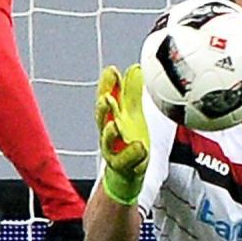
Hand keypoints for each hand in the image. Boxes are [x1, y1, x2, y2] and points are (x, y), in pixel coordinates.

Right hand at [95, 64, 150, 204]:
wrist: (127, 172)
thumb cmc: (128, 139)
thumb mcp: (132, 113)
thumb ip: (131, 93)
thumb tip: (134, 68)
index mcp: (111, 118)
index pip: (106, 99)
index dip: (107, 85)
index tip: (112, 71)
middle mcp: (109, 134)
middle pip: (102, 119)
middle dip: (103, 108)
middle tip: (107, 97)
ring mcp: (113, 151)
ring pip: (107, 142)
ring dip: (110, 133)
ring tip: (115, 125)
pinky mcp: (122, 166)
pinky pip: (126, 161)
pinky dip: (132, 155)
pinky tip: (140, 147)